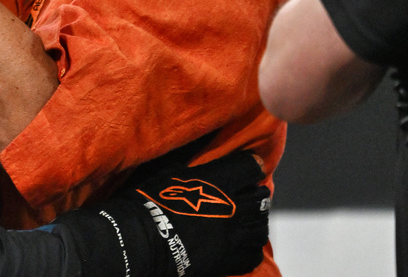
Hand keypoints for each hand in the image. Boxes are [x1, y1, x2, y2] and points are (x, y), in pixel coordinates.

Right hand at [54, 151, 269, 276]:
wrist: (145, 239)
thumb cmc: (153, 199)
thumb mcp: (170, 169)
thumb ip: (192, 162)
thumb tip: (196, 148)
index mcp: (221, 179)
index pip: (252, 166)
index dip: (249, 166)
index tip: (244, 168)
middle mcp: (236, 204)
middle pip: (262, 196)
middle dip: (255, 194)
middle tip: (244, 196)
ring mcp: (236, 233)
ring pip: (261, 226)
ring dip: (255, 221)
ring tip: (245, 221)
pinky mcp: (233, 258)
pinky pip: (254, 252)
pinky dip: (250, 247)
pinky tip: (240, 244)